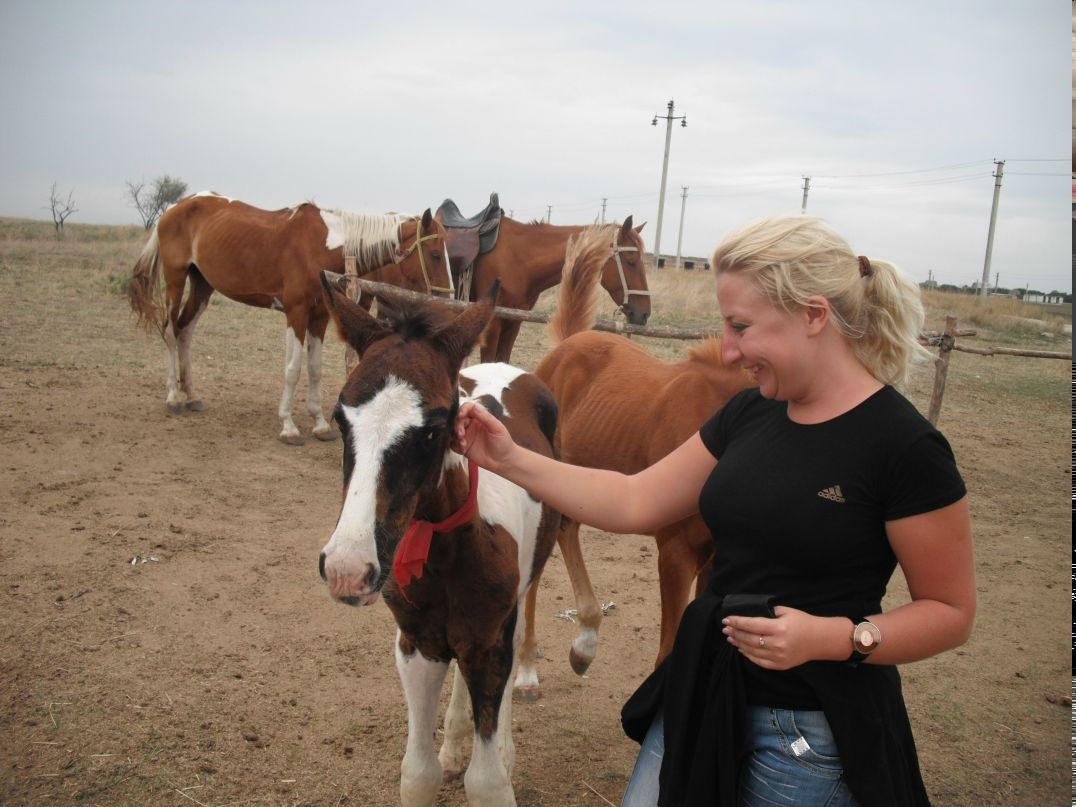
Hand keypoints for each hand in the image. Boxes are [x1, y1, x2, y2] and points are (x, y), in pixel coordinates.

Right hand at [452, 401, 516, 472]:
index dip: (462, 410)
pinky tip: (463, 449)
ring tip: (463, 443)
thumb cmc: (503, 442)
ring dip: (456, 437)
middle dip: (458, 426)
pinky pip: (453, 444)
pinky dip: (456, 446)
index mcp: (480, 418)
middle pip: (458, 420)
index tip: (461, 415)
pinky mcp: (464, 447)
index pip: (468, 409)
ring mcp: (467, 436)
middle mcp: (472, 426)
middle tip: (461, 433)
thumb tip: (475, 406)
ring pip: (454, 432)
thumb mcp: (497, 427)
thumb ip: (485, 417)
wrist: (504, 461)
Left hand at [721, 607, 842, 669]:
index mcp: (779, 628)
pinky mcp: (781, 665)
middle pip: (749, 639)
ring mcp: (779, 657)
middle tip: (725, 628)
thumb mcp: (786, 611)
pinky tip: (742, 649)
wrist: (821, 640)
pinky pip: (760, 661)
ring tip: (730, 637)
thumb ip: (768, 613)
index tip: (726, 619)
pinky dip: (748, 655)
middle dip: (735, 633)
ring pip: (752, 651)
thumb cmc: (804, 622)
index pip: (751, 625)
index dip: (737, 622)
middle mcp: (778, 644)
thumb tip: (750, 615)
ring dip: (738, 644)